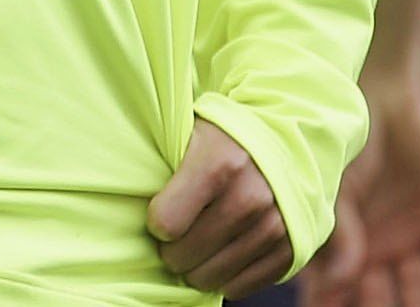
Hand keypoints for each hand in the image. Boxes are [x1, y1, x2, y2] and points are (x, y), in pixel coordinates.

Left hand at [149, 118, 292, 297]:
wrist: (287, 144)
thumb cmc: (223, 140)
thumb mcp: (190, 134)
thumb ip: (164, 163)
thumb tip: (127, 197)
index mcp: (219, 164)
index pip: (165, 222)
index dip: (155, 223)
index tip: (158, 216)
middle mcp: (250, 197)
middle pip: (186, 255)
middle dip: (171, 252)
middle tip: (173, 240)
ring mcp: (274, 227)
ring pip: (212, 277)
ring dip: (195, 270)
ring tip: (193, 250)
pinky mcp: (292, 251)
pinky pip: (242, 286)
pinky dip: (224, 280)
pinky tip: (218, 259)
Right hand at [304, 65, 419, 306]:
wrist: (381, 92)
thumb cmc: (345, 138)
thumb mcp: (334, 186)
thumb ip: (340, 232)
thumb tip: (336, 281)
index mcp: (344, 240)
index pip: (336, 288)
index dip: (331, 305)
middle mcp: (377, 243)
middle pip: (380, 296)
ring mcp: (410, 231)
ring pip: (419, 284)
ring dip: (418, 301)